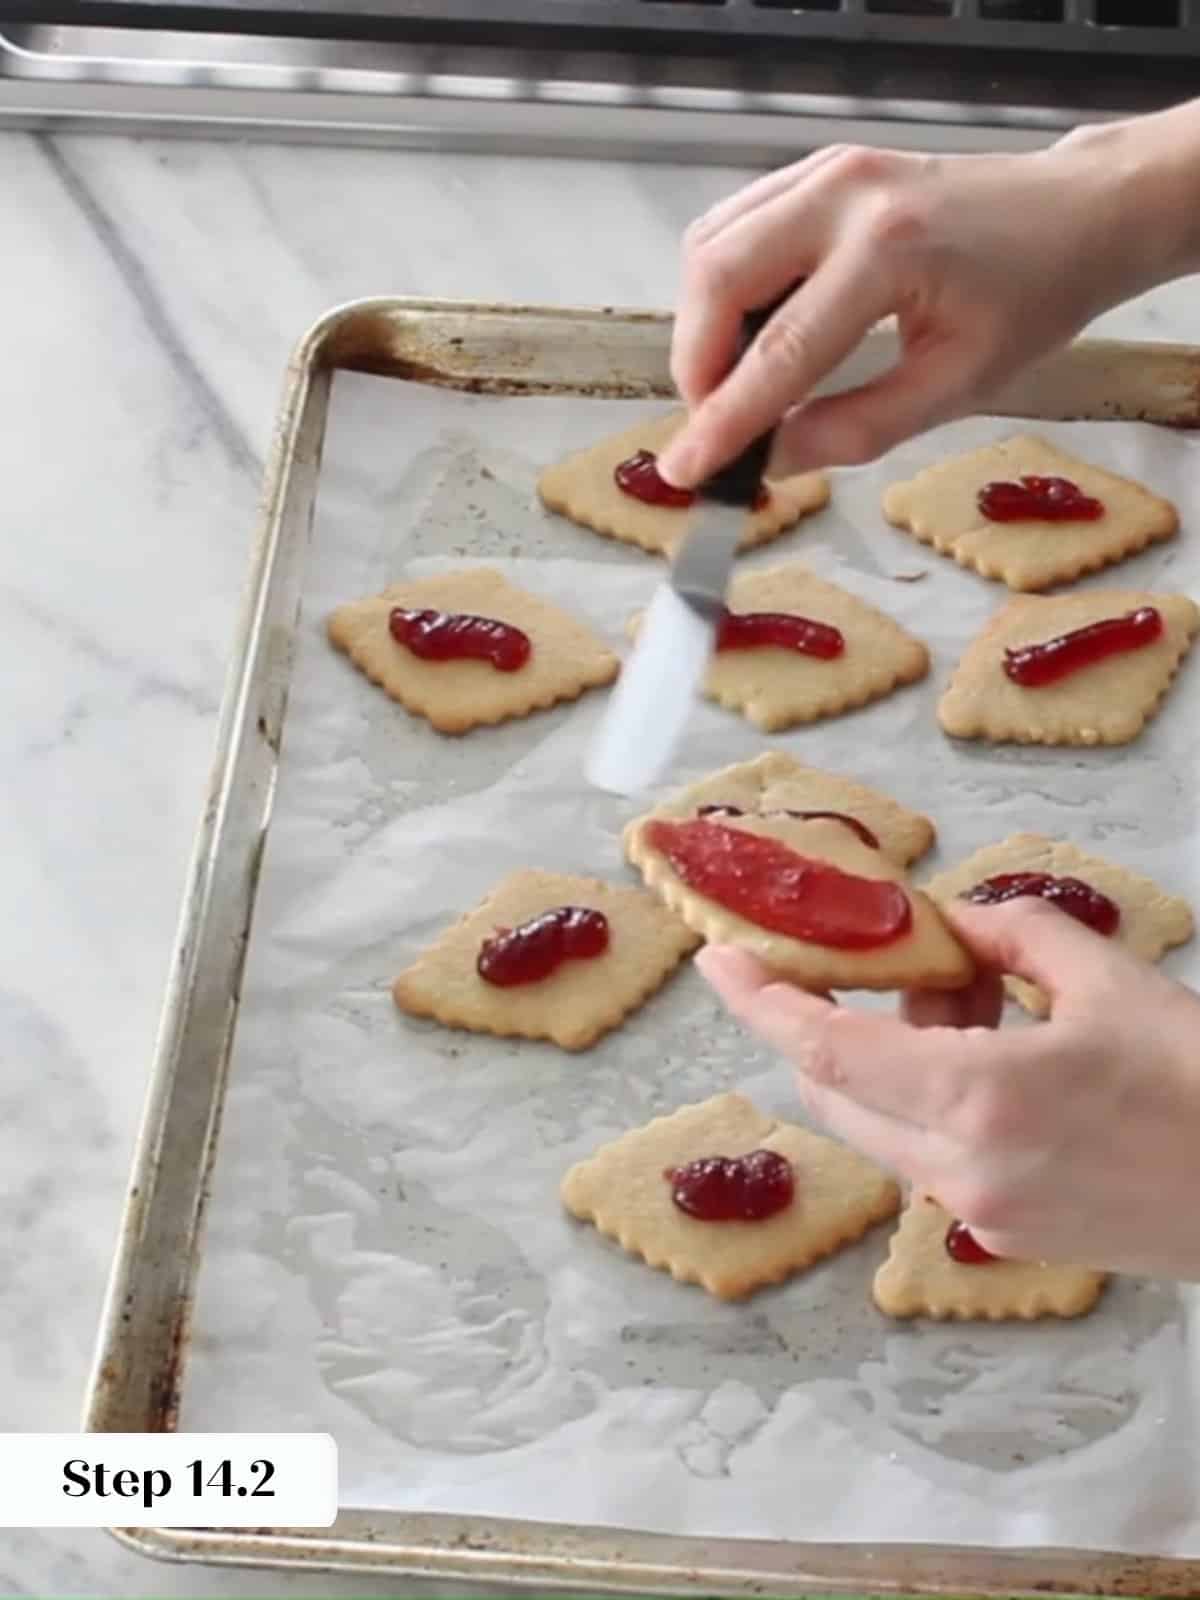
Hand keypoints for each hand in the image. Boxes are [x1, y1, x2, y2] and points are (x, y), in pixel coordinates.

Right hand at [658, 111, 1199, 486]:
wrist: (1074, 212)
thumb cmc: (1032, 298)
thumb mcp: (957, 385)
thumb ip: (858, 428)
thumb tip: (773, 460)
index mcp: (890, 251)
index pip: (779, 351)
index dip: (723, 420)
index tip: (684, 471)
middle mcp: (844, 195)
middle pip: (718, 279)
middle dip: (698, 366)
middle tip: (718, 425)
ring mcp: (826, 171)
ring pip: (711, 247)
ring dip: (702, 327)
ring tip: (735, 385)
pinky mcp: (817, 169)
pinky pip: (733, 226)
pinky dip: (721, 288)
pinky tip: (749, 332)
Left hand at [696, 897, 1199, 1280]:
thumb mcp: (1109, 981)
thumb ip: (1013, 937)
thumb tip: (954, 922)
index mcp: (977, 1101)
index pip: (824, 1047)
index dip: (760, 1000)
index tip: (720, 958)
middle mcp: (960, 1171)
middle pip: (835, 1087)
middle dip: (832, 1016)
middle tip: (882, 958)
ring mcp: (980, 1214)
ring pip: (881, 1121)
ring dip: (891, 1053)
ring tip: (973, 990)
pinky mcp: (1008, 1236)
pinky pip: (929, 1153)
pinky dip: (932, 1096)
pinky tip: (996, 1048)